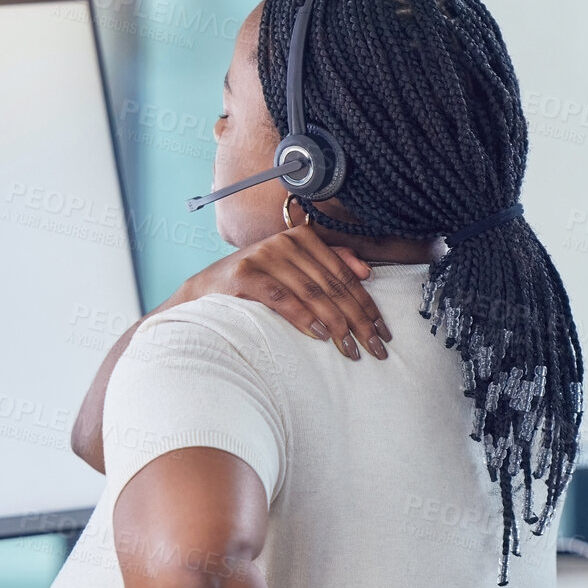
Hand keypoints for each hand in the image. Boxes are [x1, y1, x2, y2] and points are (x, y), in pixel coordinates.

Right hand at [170, 214, 390, 360]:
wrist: (205, 290)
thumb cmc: (256, 282)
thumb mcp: (294, 270)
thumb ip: (329, 264)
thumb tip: (366, 272)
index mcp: (302, 238)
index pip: (343, 276)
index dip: (367, 305)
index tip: (382, 331)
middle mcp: (285, 243)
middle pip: (332, 286)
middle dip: (358, 320)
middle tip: (374, 347)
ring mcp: (264, 257)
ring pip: (312, 293)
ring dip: (336, 324)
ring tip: (351, 348)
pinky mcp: (245, 275)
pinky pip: (283, 298)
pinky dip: (304, 318)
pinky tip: (320, 335)